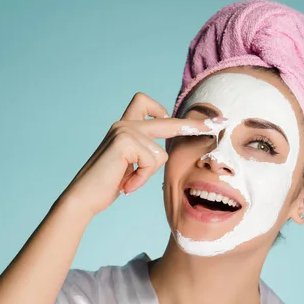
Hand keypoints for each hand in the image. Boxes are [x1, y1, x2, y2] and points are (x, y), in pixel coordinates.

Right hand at [58, 92, 212, 217]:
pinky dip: (141, 178)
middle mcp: (124, 124)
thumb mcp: (130, 165)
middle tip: (219, 124)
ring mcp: (124, 130)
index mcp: (125, 127)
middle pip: (167, 120)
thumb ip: (143, 152)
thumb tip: (165, 151)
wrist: (84, 197)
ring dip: (147, 174)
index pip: (147, 106)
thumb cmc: (106, 185)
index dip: (167, 112)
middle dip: (194, 125)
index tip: (193, 119)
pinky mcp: (125, 141)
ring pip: (160, 154)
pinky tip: (126, 184)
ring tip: (128, 182)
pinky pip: (152, 162)